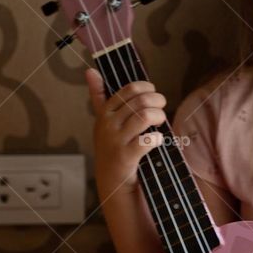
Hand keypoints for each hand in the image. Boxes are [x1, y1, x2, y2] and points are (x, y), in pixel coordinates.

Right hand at [87, 70, 166, 192]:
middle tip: (162, 107)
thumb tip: (90, 71)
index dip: (146, 88)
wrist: (111, 182)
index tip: (153, 93)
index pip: (129, 90)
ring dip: (158, 116)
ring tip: (161, 120)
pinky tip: (159, 140)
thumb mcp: (103, 121)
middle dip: (157, 101)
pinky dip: (157, 139)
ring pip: (144, 117)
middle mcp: (107, 124)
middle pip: (139, 101)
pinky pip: (146, 141)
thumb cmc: (112, 147)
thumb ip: (98, 95)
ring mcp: (115, 141)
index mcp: (105, 112)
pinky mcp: (125, 157)